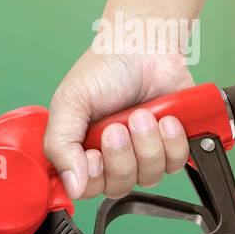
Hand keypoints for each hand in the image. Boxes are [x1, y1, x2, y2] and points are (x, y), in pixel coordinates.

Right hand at [44, 47, 194, 200]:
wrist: (146, 43)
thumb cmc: (106, 69)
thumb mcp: (69, 103)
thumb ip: (60, 146)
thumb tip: (71, 186)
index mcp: (82, 153)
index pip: (86, 189)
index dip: (94, 178)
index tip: (95, 154)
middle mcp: (112, 159)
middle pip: (118, 186)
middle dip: (122, 156)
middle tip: (119, 126)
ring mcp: (142, 155)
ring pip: (147, 177)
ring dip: (147, 145)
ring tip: (144, 116)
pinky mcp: (170, 147)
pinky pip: (174, 164)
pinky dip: (172, 142)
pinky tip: (165, 120)